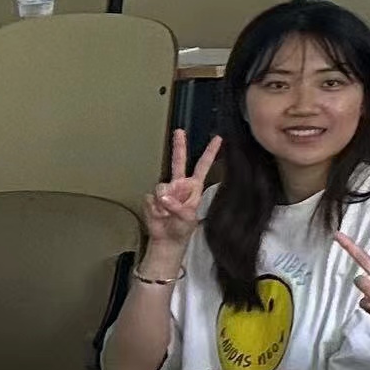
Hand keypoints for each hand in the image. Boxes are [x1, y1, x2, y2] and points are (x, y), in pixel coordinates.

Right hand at [142, 130, 219, 255]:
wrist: (167, 238)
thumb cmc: (182, 227)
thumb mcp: (187, 218)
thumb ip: (178, 207)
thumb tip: (164, 197)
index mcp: (193, 187)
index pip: (202, 166)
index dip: (210, 153)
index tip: (218, 139)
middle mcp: (179, 184)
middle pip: (178, 162)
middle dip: (179, 146)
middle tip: (179, 131)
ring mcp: (165, 190)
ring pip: (162, 188)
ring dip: (164, 203)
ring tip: (167, 214)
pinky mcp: (151, 197)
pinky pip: (151, 200)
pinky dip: (154, 209)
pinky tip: (159, 214)